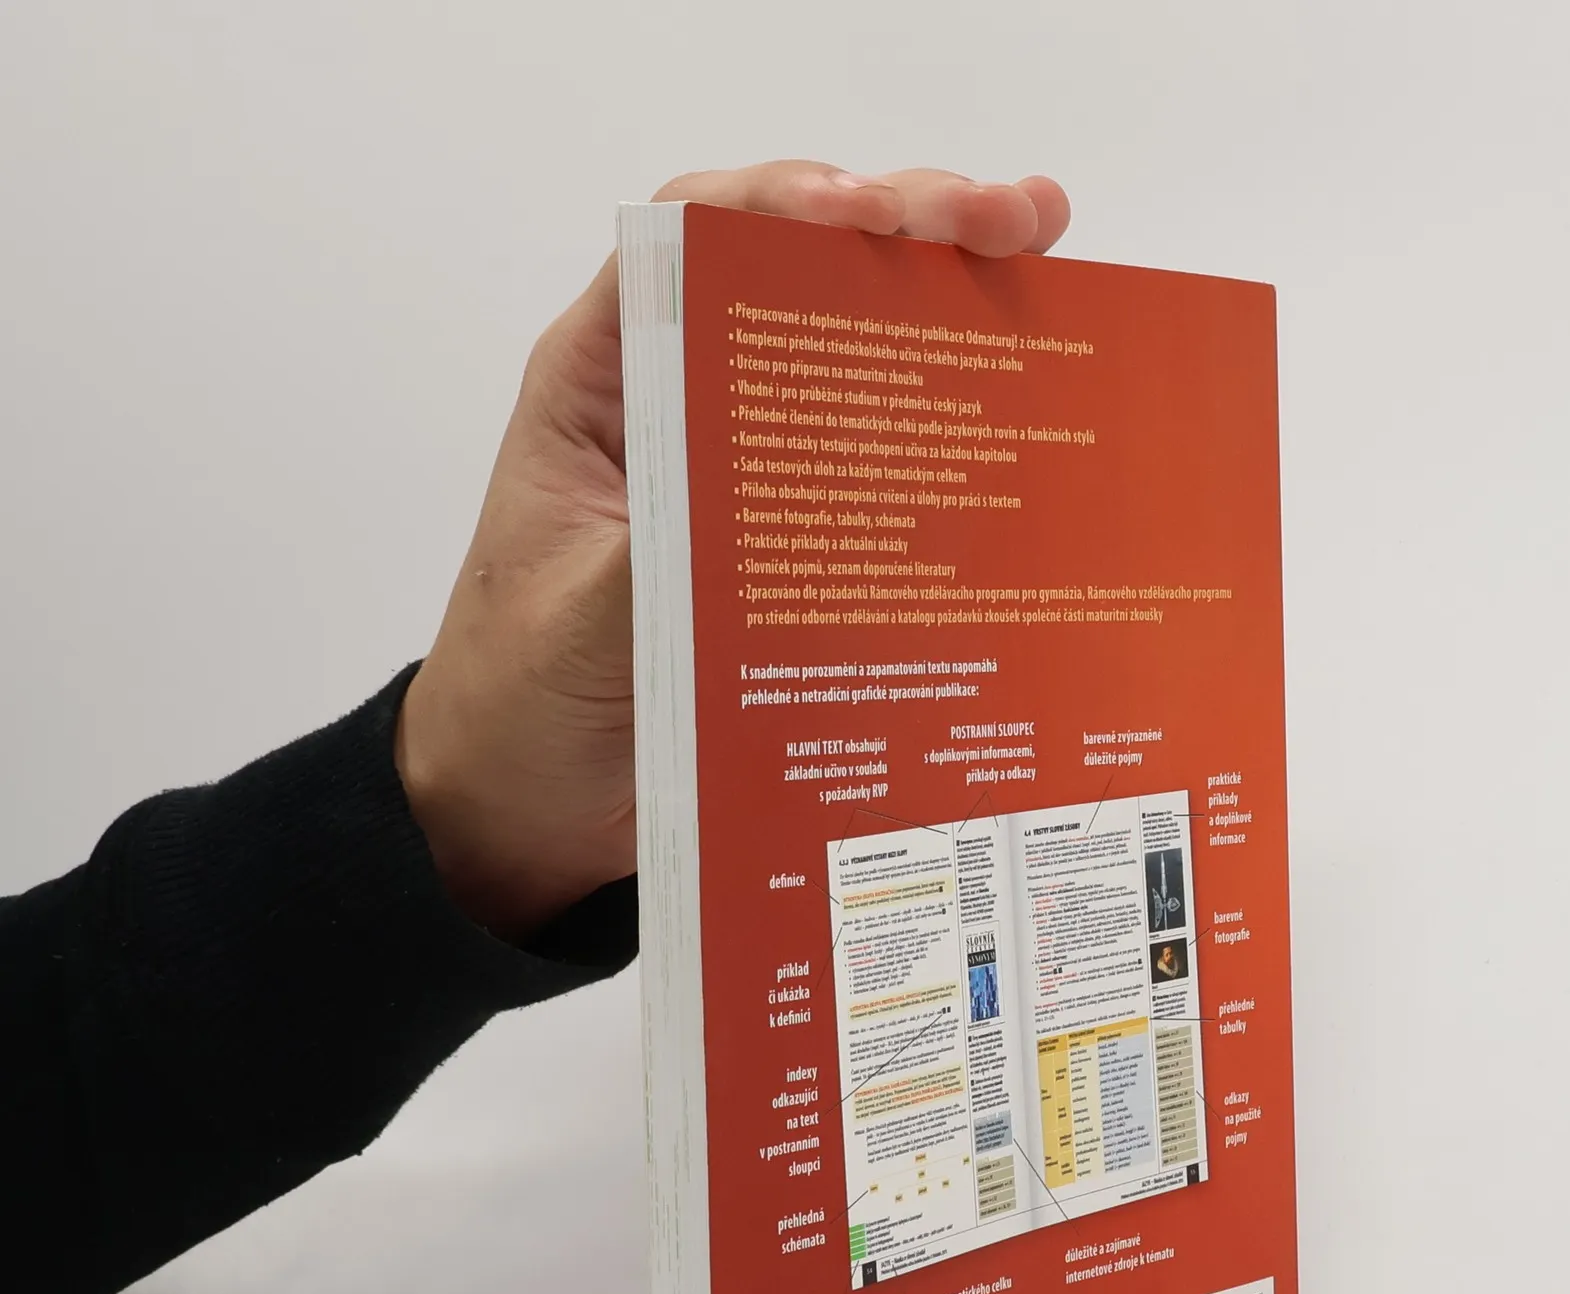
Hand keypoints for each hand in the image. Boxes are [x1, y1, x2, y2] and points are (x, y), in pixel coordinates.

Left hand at [395, 162, 1071, 939]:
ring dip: (947, 299)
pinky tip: (1025, 392)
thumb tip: (779, 506)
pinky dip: (950, 415)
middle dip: (905, 229)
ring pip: (854, 351)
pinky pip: (880, 458)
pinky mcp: (794, 539)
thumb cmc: (519, 702)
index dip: (784, 206)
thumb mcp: (583, 629)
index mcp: (606, 388)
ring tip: (1042, 257)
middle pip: (797, 275)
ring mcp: (746, 469)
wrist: (524, 804)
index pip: (693, 244)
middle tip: (1008, 222)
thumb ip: (666, 558)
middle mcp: (684, 405)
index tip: (870, 215)